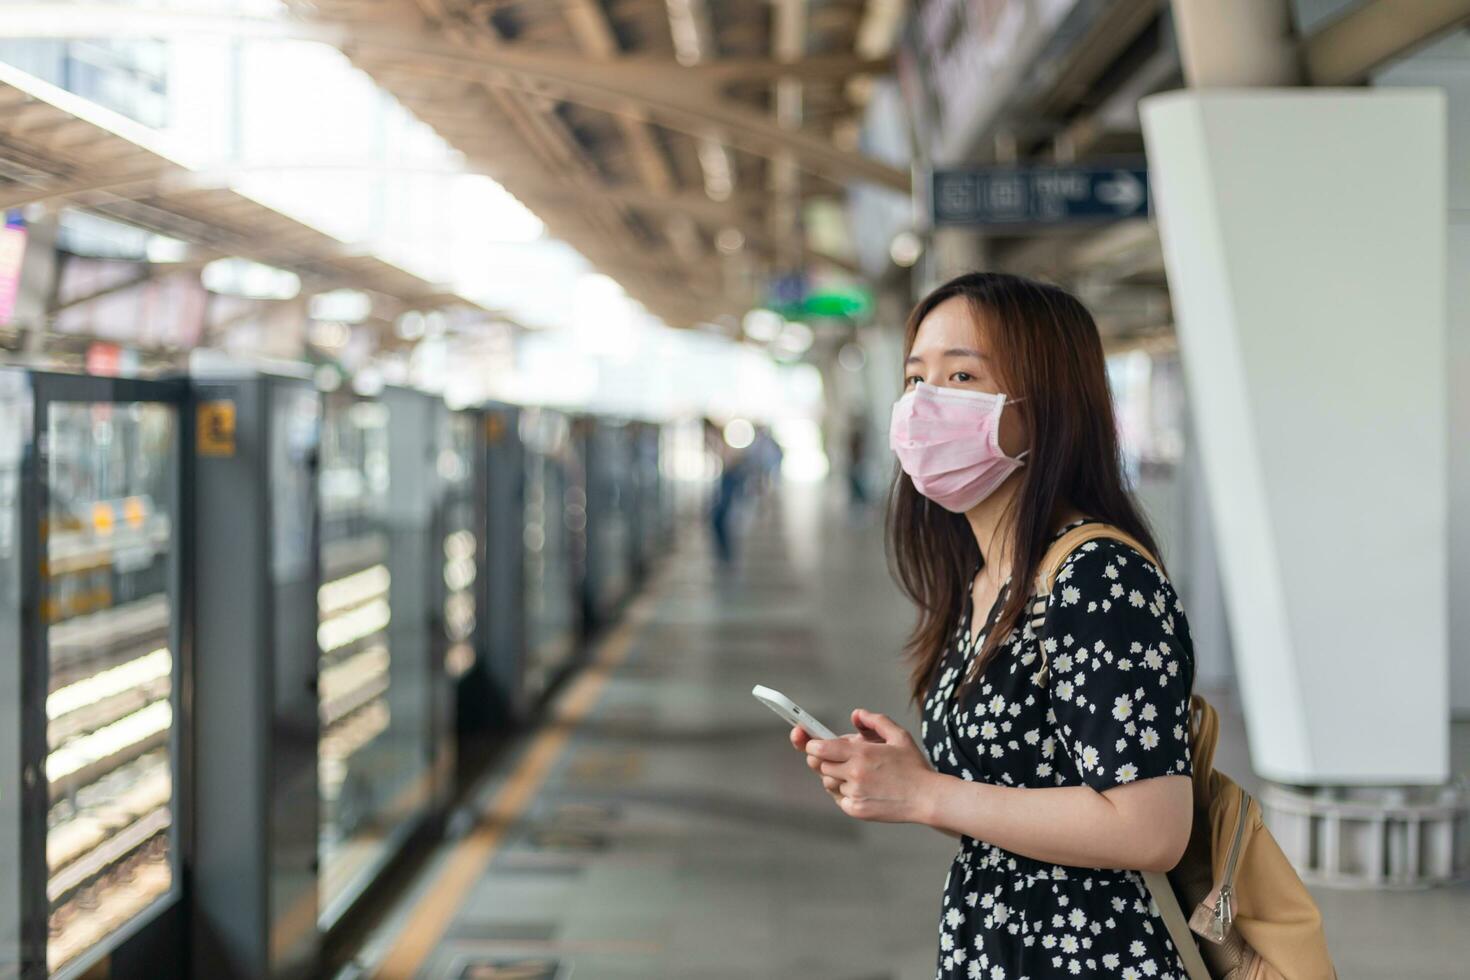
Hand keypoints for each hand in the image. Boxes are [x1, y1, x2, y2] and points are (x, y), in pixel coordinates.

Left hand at [802, 709, 936, 823]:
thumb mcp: (899, 736)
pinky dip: (844, 792)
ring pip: (828, 782)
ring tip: (855, 773)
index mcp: (861, 753)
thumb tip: (856, 715)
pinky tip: (861, 788)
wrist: (927, 799)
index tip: (813, 742)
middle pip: (819, 765)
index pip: (819, 747)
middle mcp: (854, 774)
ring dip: (835, 775)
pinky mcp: (856, 810)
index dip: (811, 744)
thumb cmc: (914, 767)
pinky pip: (838, 798)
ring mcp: (854, 793)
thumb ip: (875, 721)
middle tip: (839, 757)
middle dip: (824, 759)